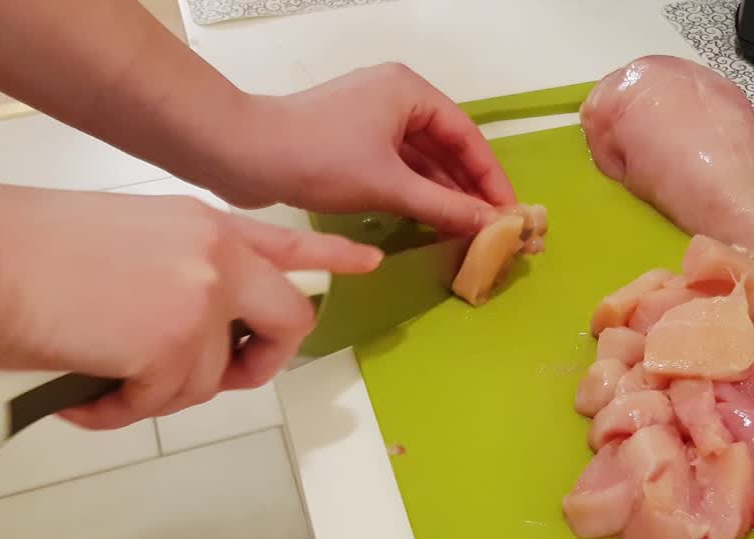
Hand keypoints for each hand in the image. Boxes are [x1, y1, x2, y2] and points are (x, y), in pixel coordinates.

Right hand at [0, 179, 380, 429]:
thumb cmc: (27, 249)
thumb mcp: (130, 236)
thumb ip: (180, 270)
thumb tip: (193, 326)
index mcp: (207, 226)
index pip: (288, 243)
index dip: (332, 259)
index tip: (367, 264)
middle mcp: (219, 258)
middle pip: (288, 323)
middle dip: (259, 363)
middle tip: (214, 376)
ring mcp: (202, 303)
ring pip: (210, 380)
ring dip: (155, 392)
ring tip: (98, 372)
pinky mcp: (174, 350)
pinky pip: (160, 407)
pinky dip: (118, 410)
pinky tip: (80, 391)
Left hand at [217, 63, 518, 236]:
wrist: (243, 155)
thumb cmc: (317, 158)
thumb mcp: (389, 185)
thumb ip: (444, 207)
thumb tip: (491, 226)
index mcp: (408, 92)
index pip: (467, 135)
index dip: (491, 176)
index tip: (510, 211)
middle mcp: (394, 99)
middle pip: (446, 147)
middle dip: (470, 188)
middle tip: (495, 227)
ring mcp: (371, 121)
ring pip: (421, 161)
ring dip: (442, 194)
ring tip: (468, 231)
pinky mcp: (350, 143)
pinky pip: (397, 169)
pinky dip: (415, 194)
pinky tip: (432, 222)